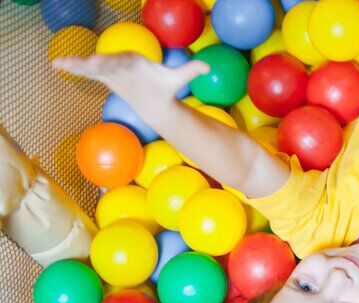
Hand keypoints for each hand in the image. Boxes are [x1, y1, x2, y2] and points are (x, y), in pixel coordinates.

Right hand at [52, 53, 207, 106]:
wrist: (154, 93)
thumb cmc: (164, 86)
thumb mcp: (177, 79)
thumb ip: (190, 71)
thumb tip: (208, 66)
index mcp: (136, 61)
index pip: (125, 60)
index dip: (115, 60)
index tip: (104, 61)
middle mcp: (121, 62)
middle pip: (108, 61)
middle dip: (97, 62)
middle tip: (86, 63)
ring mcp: (110, 68)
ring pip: (93, 66)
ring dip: (78, 64)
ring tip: (61, 62)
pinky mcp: (103, 75)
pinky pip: (87, 71)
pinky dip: (73, 68)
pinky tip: (57, 65)